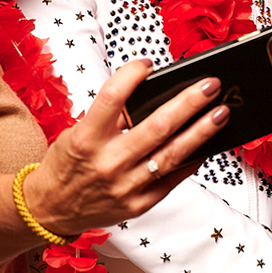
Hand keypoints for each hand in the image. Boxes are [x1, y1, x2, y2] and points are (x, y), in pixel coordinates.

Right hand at [25, 60, 226, 233]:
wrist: (51, 209)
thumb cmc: (68, 165)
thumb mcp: (77, 132)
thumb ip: (109, 116)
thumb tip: (152, 94)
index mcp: (86, 138)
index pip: (112, 97)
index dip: (132, 75)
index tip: (149, 63)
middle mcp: (108, 162)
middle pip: (156, 126)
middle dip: (188, 103)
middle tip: (210, 86)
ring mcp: (125, 186)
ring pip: (172, 154)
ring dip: (201, 131)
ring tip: (220, 114)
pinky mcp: (139, 204)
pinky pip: (172, 178)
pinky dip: (192, 160)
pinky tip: (207, 145)